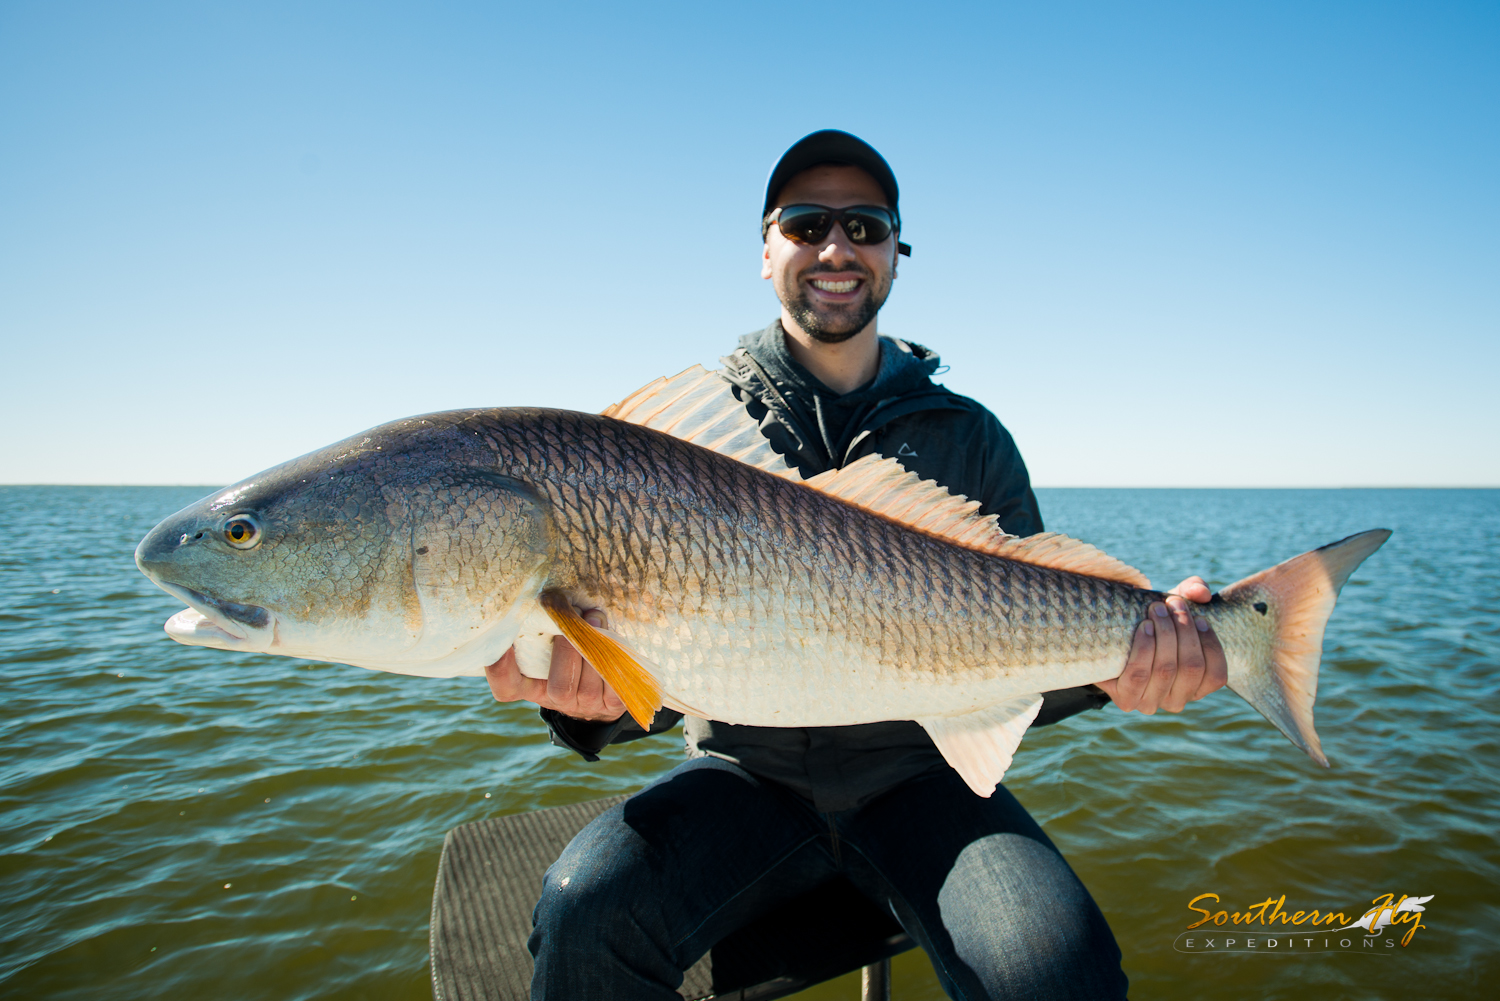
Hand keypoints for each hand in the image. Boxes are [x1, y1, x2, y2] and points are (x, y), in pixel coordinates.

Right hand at [483, 608, 625, 721]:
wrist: (601, 681)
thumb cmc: (566, 652)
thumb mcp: (546, 643)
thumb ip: (539, 628)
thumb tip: (547, 594)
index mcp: (530, 686)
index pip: (507, 688)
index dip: (502, 671)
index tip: (504, 645)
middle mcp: (556, 700)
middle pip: (560, 687)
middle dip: (568, 649)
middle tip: (572, 614)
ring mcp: (586, 704)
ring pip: (590, 685)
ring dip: (594, 646)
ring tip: (594, 616)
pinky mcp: (612, 703)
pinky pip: (614, 683)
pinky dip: (614, 655)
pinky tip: (611, 634)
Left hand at [1095, 576, 1227, 713]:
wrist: (1113, 637)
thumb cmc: (1154, 623)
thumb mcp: (1176, 606)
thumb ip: (1194, 591)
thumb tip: (1200, 592)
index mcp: (1197, 686)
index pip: (1216, 675)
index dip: (1210, 644)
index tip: (1200, 617)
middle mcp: (1178, 700)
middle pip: (1191, 667)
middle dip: (1185, 630)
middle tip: (1173, 603)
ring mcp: (1152, 703)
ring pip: (1165, 669)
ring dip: (1164, 634)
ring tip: (1156, 609)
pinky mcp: (1127, 700)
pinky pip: (1138, 675)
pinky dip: (1144, 647)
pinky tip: (1144, 627)